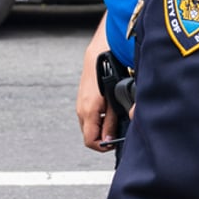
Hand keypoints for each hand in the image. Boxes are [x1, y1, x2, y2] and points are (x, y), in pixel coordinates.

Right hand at [77, 17, 117, 151]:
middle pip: (89, 134)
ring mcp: (80, 103)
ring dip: (102, 125)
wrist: (100, 52)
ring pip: (89, 125)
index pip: (90, 141)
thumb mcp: (114, 102)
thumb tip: (109, 140)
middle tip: (118, 129)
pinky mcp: (82, 98)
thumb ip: (111, 123)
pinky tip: (110, 107)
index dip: (103, 146)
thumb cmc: (109, 73)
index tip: (114, 143)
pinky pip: (89, 114)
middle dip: (103, 136)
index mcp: (88, 112)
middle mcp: (81, 110)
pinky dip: (99, 116)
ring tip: (116, 116)